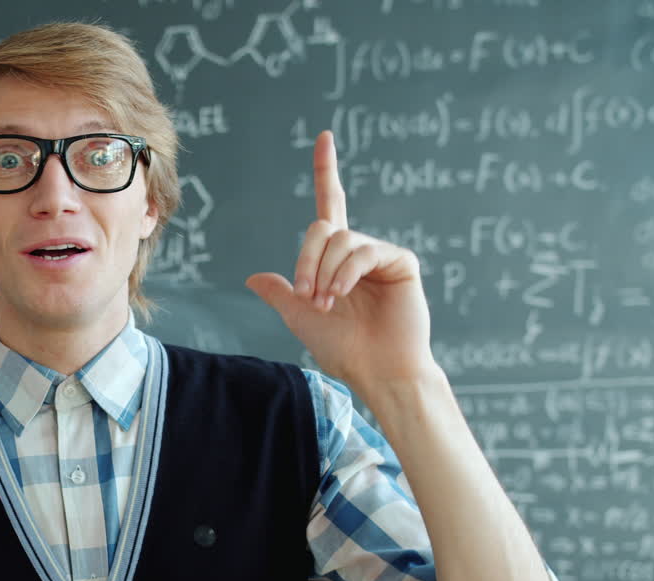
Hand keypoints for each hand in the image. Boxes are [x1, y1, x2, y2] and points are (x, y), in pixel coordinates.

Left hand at [245, 130, 437, 391]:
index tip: (324, 138)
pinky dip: (345, 273)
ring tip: (326, 303)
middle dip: (306, 261)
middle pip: (321, 227)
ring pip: (338, 239)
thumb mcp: (299, 316)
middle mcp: (358, 250)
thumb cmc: (341, 347)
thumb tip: (253, 277)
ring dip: (323, 273)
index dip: (326, 172)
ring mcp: (380, 254)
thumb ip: (280, 292)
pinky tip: (341, 295)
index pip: (329, 206)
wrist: (374, 370)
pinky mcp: (399, 261)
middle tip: (306, 296)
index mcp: (335, 259)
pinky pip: (361, 251)